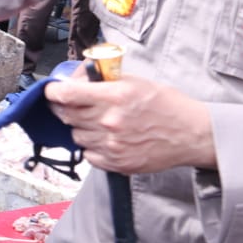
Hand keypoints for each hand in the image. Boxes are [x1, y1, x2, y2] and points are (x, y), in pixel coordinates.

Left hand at [43, 73, 215, 173]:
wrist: (190, 134)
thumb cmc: (165, 104)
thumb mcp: (134, 81)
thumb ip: (104, 80)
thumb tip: (76, 79)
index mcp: (114, 96)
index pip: (67, 94)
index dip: (53, 92)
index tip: (52, 91)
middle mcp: (109, 122)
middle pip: (66, 115)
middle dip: (65, 107)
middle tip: (72, 103)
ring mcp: (112, 145)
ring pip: (76, 135)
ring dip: (79, 127)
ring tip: (96, 121)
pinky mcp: (117, 164)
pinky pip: (88, 155)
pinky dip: (91, 146)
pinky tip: (105, 138)